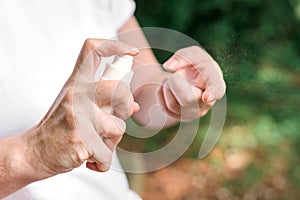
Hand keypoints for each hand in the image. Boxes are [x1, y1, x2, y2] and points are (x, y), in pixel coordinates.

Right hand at [24, 39, 138, 177]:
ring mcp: (78, 116)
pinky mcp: (81, 140)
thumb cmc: (61, 126)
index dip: (117, 46)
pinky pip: (108, 152)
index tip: (132, 53)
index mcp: (76, 82)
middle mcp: (76, 94)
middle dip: (125, 106)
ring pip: (118, 127)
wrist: (36, 151)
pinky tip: (89, 158)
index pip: (94, 50)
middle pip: (120, 89)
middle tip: (114, 118)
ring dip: (112, 141)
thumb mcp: (77, 105)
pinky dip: (102, 160)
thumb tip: (134, 106)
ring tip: (94, 143)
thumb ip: (104, 102)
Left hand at [162, 46, 225, 121]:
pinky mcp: (180, 118)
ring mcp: (194, 113)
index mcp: (216, 84)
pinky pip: (164, 108)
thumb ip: (184, 56)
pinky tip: (169, 88)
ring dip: (167, 86)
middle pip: (187, 99)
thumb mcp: (192, 54)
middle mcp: (207, 103)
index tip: (206, 97)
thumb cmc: (194, 66)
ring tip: (172, 79)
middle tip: (177, 73)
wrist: (186, 79)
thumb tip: (169, 67)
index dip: (213, 93)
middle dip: (176, 82)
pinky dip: (161, 93)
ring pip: (172, 104)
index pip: (217, 90)